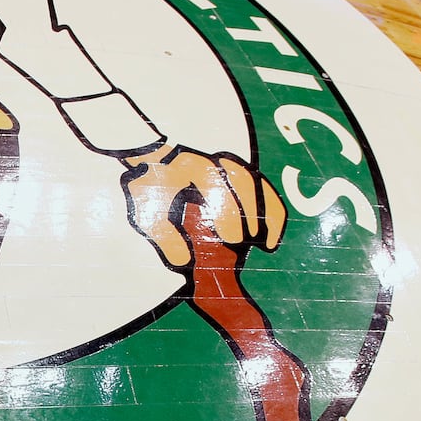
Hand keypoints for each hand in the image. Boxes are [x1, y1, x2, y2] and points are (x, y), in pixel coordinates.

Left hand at [121, 144, 285, 268]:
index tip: (232, 239)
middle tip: (246, 242)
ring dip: (266, 212)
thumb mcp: (146, 210)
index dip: (227, 210)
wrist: (151, 160)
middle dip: (249, 211)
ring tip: (267, 243)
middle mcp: (211, 160)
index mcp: (187, 165)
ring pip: (255, 181)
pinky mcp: (238, 172)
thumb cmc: (150, 189)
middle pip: (240, 178)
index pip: (212, 181)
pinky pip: (262, 187)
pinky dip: (272, 211)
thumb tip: (184, 260)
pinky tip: (273, 238)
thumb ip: (163, 234)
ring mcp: (226, 163)